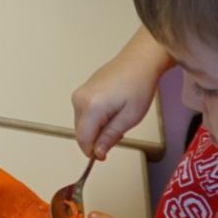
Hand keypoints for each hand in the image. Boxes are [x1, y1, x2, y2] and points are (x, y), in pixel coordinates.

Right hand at [71, 27, 171, 158]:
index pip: (83, 139)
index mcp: (90, 107)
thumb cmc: (139, 88)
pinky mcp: (83, 89)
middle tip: (119, 134)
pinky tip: (113, 111)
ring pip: (83, 123)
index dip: (93, 152)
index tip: (106, 156)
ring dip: (97, 129)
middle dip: (96, 140)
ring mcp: (79, 93)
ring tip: (118, 120)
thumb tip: (97, 154)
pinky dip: (96, 119)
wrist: (139, 61)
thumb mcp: (130, 117)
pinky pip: (85, 112)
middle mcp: (78, 100)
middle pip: (81, 132)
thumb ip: (110, 137)